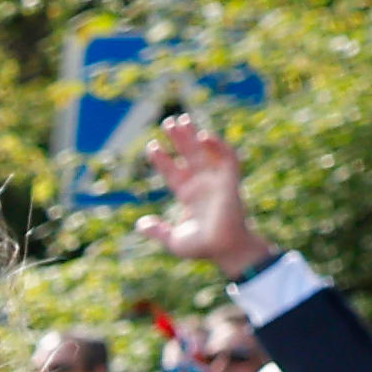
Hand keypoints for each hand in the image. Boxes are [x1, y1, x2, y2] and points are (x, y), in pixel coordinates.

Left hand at [155, 111, 269, 274]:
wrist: (224, 251)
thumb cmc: (203, 247)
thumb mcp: (173, 239)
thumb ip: (157, 231)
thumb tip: (141, 224)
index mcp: (189, 195)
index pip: (173, 171)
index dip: (162, 159)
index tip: (151, 146)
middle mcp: (202, 184)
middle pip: (188, 155)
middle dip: (179, 139)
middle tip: (168, 121)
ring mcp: (216, 181)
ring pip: (204, 152)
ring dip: (194, 136)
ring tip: (181, 120)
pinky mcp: (230, 182)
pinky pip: (227, 159)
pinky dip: (218, 146)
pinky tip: (205, 136)